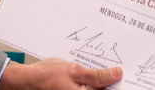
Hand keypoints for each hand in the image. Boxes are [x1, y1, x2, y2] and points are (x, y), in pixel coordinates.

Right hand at [0, 58, 121, 88]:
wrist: (27, 81)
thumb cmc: (46, 76)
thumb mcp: (74, 71)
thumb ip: (97, 76)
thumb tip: (116, 75)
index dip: (119, 83)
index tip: (127, 74)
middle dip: (110, 81)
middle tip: (116, 68)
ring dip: (101, 81)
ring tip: (103, 68)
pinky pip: (88, 89)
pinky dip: (92, 82)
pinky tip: (92, 72)